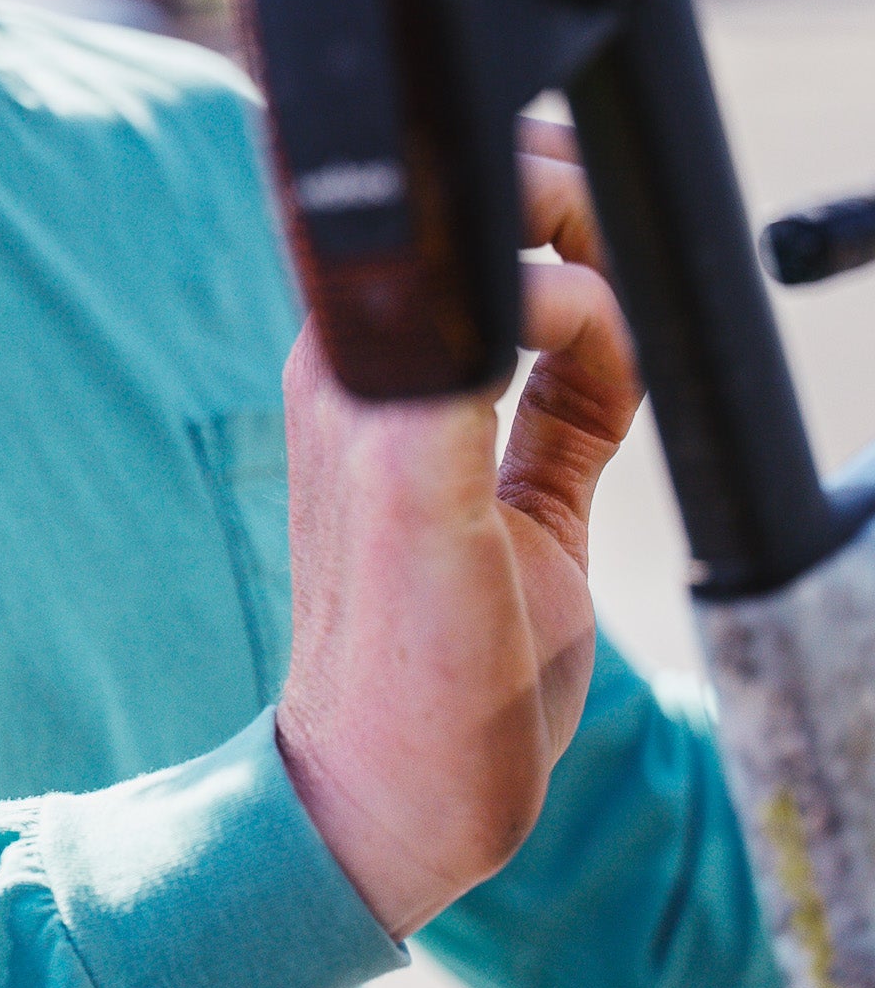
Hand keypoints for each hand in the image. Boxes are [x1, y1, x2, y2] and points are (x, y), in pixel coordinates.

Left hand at [275, 123, 642, 940]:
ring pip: (545, 308)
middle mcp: (399, 392)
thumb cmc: (393, 668)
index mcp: (356, 374)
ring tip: (620, 302)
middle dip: (557, 215)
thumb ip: (443, 381)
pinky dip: (619, 364)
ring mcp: (464, 442)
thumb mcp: (417, 508)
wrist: (400, 798)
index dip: (501, 190)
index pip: (428, 226)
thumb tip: (486, 271)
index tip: (561, 208)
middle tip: (603, 246)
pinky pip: (583, 392)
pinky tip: (631, 370)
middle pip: (490, 247)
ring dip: (597, 281)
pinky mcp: (522, 498)